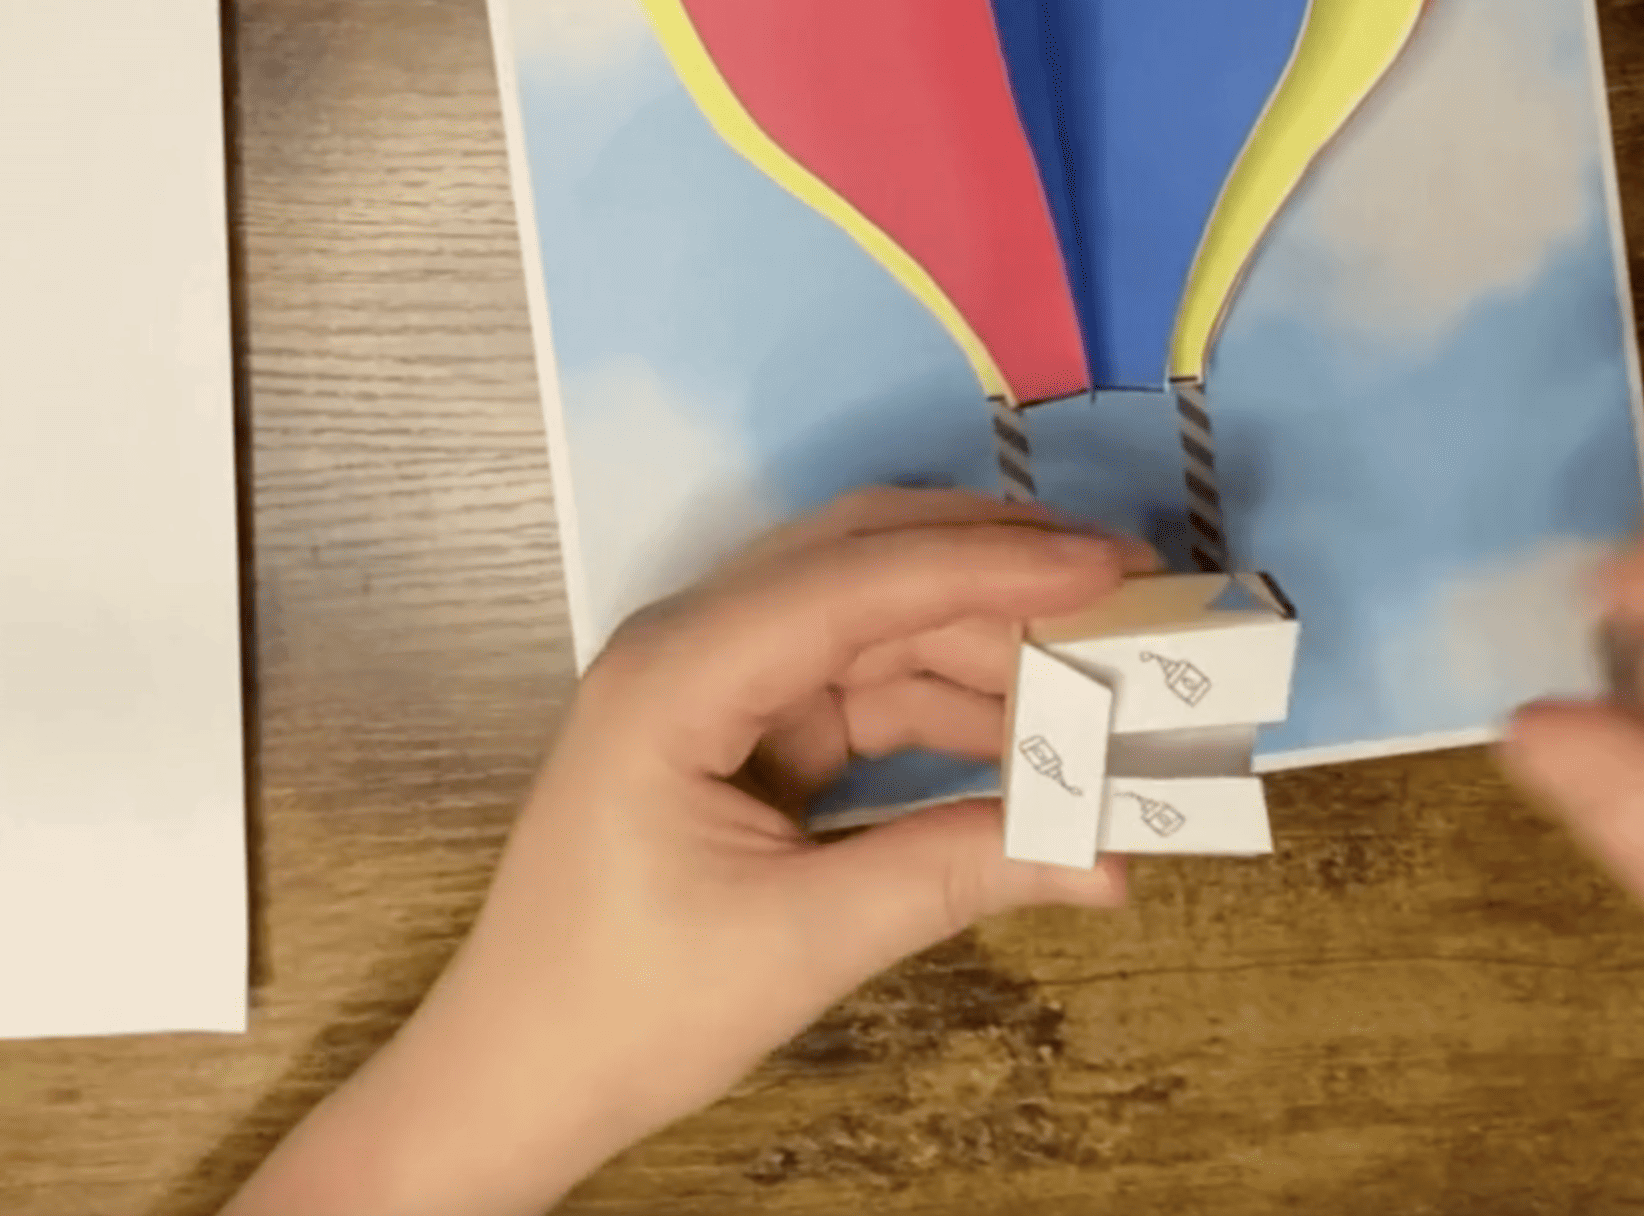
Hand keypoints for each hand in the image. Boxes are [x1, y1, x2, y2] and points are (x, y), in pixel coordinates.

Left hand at [229, 488, 1148, 1215]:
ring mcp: (722, 679)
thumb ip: (954, 873)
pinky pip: (867, 685)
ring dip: (988, 642)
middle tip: (1130, 587)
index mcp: (680, 671)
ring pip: (878, 622)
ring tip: (1107, 667)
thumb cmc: (624, 1010)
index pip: (856, 582)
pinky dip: (952, 703)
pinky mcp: (748, 725)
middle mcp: (698, 644)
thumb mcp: (800, 943)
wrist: (513, 1079)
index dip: (991, 564)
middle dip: (999, 570)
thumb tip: (1107, 858)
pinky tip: (1033, 730)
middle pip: (867, 566)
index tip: (1108, 566)